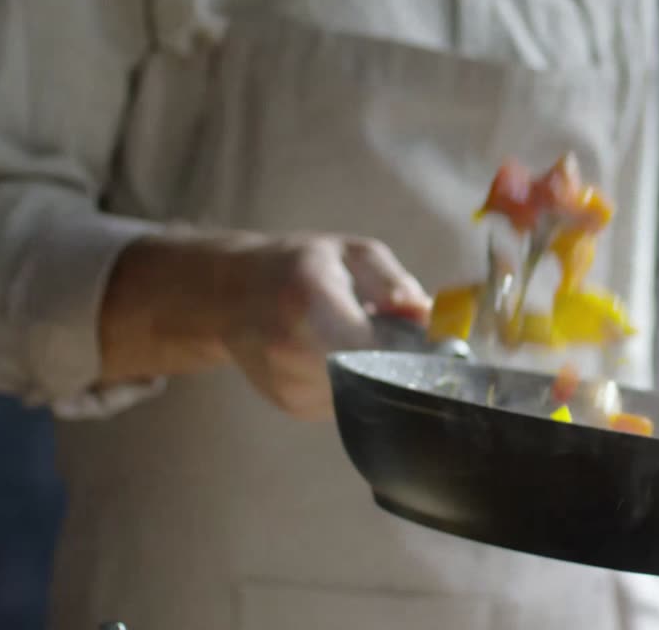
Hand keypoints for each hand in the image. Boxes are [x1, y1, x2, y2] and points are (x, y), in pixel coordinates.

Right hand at [100, 231, 430, 419]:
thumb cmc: (297, 265)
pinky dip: (355, 381)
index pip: (377, 345)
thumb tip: (427, 315)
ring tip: (358, 338)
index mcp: (308, 303)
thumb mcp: (349, 253)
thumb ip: (392, 281)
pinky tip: (338, 354)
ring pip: (364, 391)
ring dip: (375, 371)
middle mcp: (291, 351)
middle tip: (396, 334)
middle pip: (374, 374)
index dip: (411, 346)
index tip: (429, 338)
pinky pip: (347, 400)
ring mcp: (288, 384)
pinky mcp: (292, 405)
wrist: (229, 294)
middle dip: (396, 359)